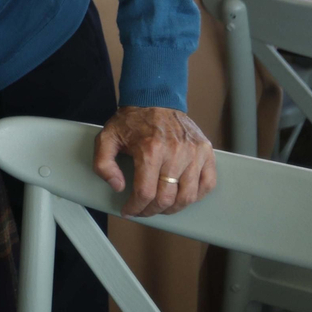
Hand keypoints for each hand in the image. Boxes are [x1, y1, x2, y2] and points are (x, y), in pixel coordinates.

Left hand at [94, 106, 216, 215]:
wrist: (155, 100)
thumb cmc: (131, 121)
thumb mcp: (106, 138)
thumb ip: (103, 164)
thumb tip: (118, 187)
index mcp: (150, 150)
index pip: (145, 193)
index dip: (136, 207)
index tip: (129, 211)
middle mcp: (175, 153)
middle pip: (167, 198)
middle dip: (151, 210)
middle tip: (143, 210)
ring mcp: (194, 153)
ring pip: (188, 196)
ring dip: (173, 208)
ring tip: (161, 207)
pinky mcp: (206, 152)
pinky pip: (208, 184)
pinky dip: (196, 196)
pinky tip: (182, 197)